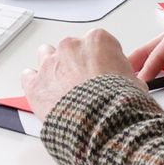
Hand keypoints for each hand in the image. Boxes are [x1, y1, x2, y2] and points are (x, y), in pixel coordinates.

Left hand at [20, 29, 138, 119]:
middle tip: (86, 84)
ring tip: (62, 85)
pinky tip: (43, 91)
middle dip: (77, 63)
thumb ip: (125, 75)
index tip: (106, 73)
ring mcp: (51, 63)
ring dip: (53, 67)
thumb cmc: (117, 104)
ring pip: (46, 54)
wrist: (99, 124)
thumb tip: (127, 82)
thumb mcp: (135, 84)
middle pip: (72, 48)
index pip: (100, 44)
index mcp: (98, 41)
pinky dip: (34, 82)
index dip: (103, 60)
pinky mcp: (36, 83)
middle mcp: (72, 47)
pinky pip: (28, 75)